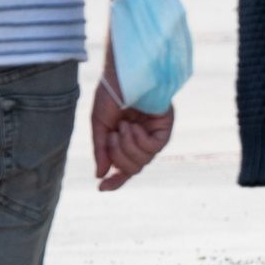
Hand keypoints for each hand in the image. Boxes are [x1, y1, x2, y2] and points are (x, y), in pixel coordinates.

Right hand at [92, 69, 172, 190]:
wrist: (124, 75)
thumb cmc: (111, 95)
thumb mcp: (99, 124)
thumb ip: (101, 149)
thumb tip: (100, 174)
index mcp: (124, 140)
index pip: (122, 168)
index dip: (114, 181)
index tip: (101, 189)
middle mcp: (141, 141)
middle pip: (131, 169)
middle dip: (117, 156)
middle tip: (111, 136)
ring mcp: (153, 137)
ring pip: (142, 162)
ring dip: (126, 146)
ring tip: (123, 126)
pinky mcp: (164, 131)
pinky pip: (152, 149)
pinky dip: (138, 140)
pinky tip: (133, 125)